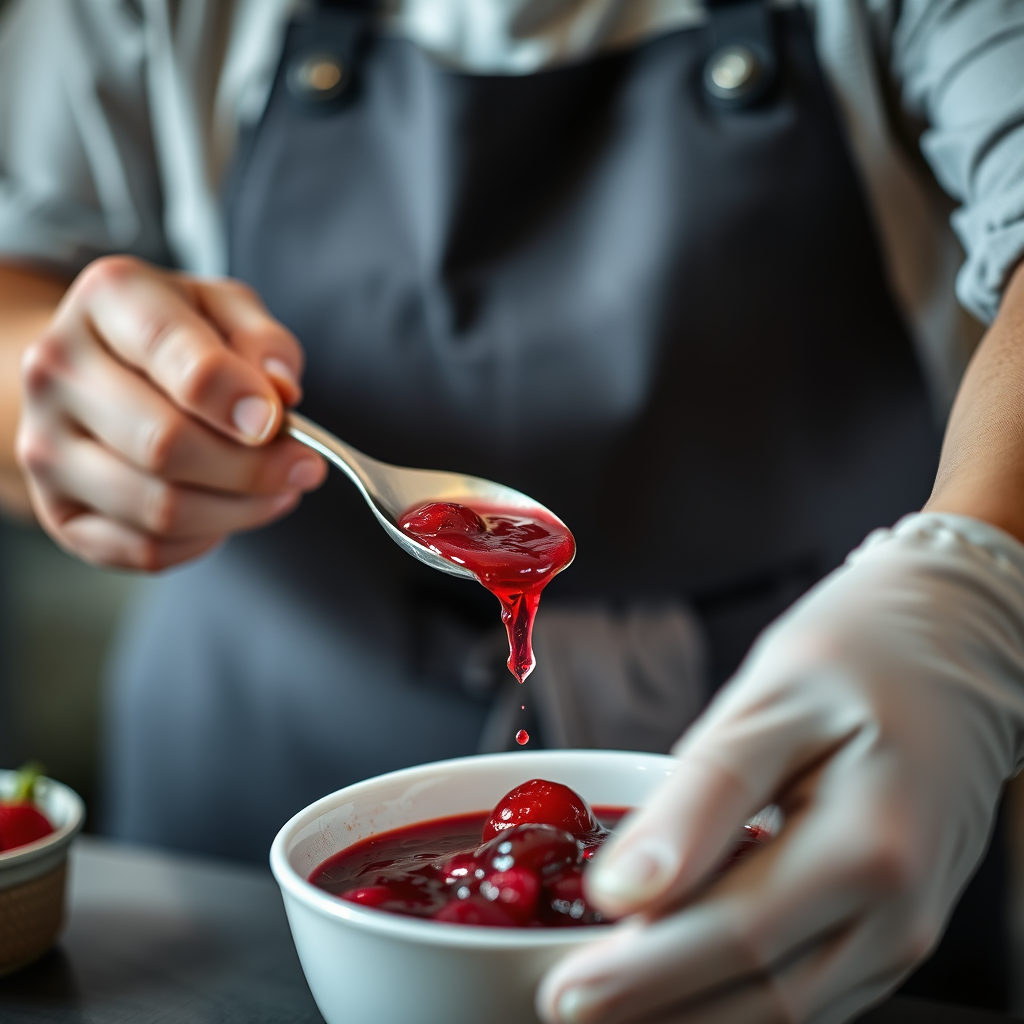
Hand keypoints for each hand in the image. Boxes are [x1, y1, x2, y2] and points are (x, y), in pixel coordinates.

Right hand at [16, 255, 326, 569]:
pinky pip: (146, 550)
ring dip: (239, 509)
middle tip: (302, 467)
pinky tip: (226, 510)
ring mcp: (47, 446)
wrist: (100, 369)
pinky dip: (204, 540)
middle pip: (166, 445)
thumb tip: (279, 392)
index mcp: (110, 299)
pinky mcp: (59, 511)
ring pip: (160, 509)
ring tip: (277, 490)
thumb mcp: (229, 311)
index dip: (237, 396)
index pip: (173, 354)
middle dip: (254, 467)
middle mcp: (60, 370)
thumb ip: (263, 341)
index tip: (277, 421)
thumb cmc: (178, 338)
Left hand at [538, 515, 1023, 1023]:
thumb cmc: (863, 653)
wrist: (959, 643)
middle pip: (760, 994)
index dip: (641, 976)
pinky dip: (734, 1001)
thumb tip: (624, 890)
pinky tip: (674, 990)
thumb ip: (701, 797)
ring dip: (688, 1020)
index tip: (562, 994)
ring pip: (786, 1011)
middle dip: (652, 1013)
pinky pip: (810, 991)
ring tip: (607, 1012)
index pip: (736, 936)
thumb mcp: (771, 699)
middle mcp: (897, 911)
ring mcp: (901, 930)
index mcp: (869, 845)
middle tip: (564, 1011)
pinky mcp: (890, 928)